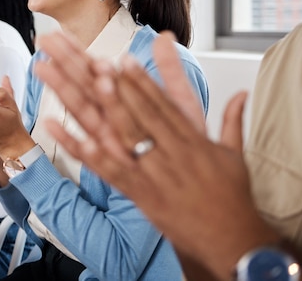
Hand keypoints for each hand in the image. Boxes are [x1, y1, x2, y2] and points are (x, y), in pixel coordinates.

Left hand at [34, 31, 280, 280]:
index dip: (141, 82)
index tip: (121, 59)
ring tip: (66, 83)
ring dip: (89, 106)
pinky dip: (81, 149)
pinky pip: (106, 169)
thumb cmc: (232, 196)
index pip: (162, 105)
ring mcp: (152, 174)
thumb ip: (232, 120)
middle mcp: (169, 153)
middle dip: (109, 84)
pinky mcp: (139, 194)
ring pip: (117, 136)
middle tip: (87, 59)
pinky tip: (60, 130)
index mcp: (191, 141)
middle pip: (134, 113)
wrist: (233, 241)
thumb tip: (242, 92)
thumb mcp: (234, 154)